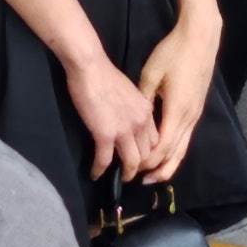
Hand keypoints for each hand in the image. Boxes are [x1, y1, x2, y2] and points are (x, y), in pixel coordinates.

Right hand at [66, 49, 158, 180]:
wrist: (91, 67)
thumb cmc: (105, 75)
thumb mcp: (130, 91)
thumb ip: (134, 108)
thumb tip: (129, 120)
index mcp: (147, 111)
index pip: (155, 140)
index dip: (148, 153)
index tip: (140, 158)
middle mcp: (141, 122)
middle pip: (146, 154)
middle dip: (139, 166)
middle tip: (130, 172)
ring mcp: (124, 130)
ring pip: (132, 162)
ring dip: (125, 173)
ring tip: (118, 179)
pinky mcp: (105, 135)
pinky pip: (105, 160)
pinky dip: (99, 170)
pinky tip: (95, 174)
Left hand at [135, 12, 220, 184]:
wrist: (200, 38)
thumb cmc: (174, 54)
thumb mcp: (150, 74)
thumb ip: (142, 99)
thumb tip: (132, 119)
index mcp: (176, 111)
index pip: (161, 148)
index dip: (146, 161)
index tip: (130, 166)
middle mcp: (189, 118)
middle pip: (174, 155)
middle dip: (157, 170)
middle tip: (140, 180)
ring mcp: (195, 115)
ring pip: (183, 149)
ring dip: (168, 164)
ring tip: (152, 174)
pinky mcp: (197, 109)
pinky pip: (186, 138)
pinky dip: (175, 151)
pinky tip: (165, 152)